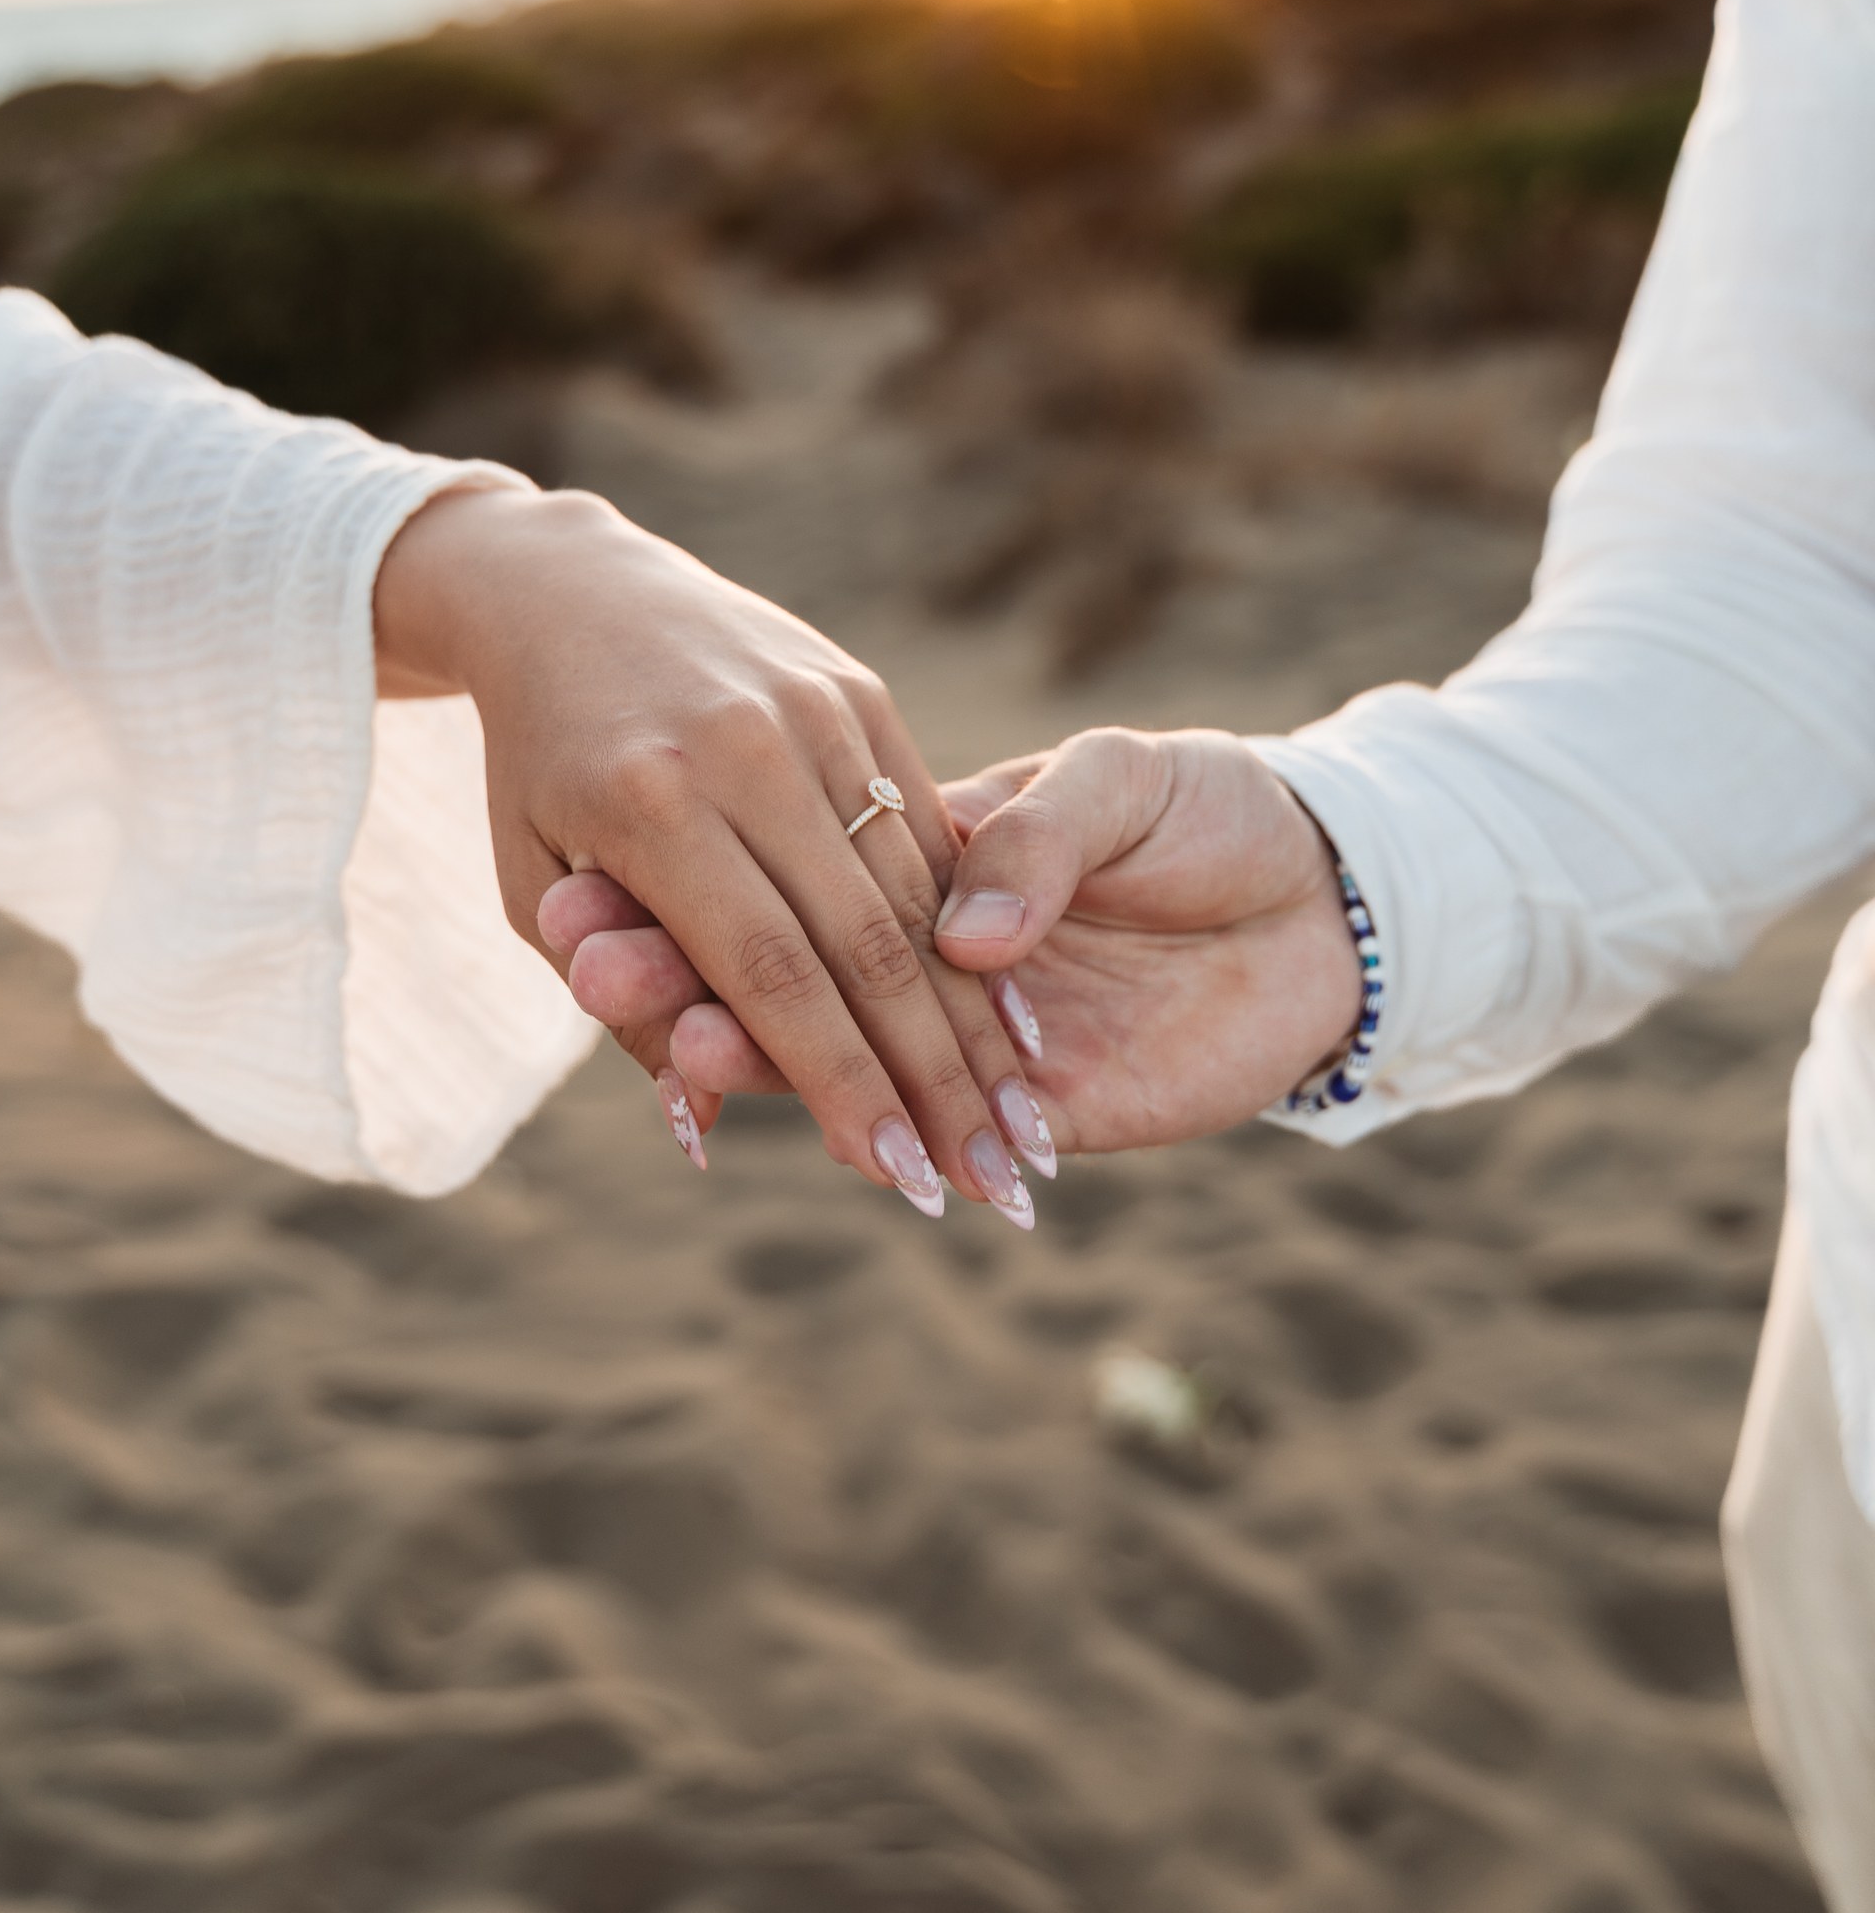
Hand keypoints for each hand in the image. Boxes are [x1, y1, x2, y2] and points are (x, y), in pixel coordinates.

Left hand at [373, 483, 1041, 1223]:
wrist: (574, 590)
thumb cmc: (542, 766)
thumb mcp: (539, 887)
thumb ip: (628, 1009)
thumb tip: (708, 1130)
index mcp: (651, 808)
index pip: (768, 977)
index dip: (842, 1084)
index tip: (898, 1175)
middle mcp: (741, 754)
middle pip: (863, 942)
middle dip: (936, 1075)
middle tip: (992, 1177)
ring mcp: (811, 713)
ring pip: (915, 888)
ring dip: (975, 1014)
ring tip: (1020, 1114)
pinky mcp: (857, 691)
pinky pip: (928, 824)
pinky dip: (972, 922)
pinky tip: (1009, 1008)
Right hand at [574, 723, 1362, 1158]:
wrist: (1334, 898)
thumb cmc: (1222, 810)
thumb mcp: (1123, 784)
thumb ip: (1041, 839)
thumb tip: (963, 937)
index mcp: (935, 860)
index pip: (796, 879)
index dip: (701, 882)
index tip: (598, 873)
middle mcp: (929, 956)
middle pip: (777, 972)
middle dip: (675, 968)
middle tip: (579, 959)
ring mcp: (969, 1040)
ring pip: (822, 1053)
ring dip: (734, 1049)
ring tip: (651, 1030)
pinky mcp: (1038, 1110)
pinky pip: (920, 1129)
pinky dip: (847, 1127)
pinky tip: (762, 1111)